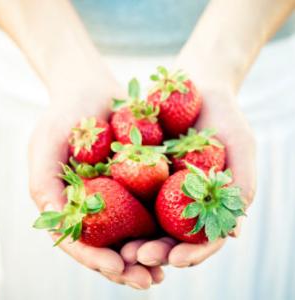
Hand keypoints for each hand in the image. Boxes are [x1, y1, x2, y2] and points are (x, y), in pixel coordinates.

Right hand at [28, 79, 163, 288]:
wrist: (92, 88)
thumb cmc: (64, 115)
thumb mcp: (47, 145)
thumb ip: (44, 185)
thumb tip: (55, 224)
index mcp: (71, 205)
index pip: (81, 243)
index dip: (96, 259)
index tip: (117, 268)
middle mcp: (95, 204)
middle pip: (110, 244)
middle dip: (129, 266)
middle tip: (151, 281)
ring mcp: (119, 194)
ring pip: (135, 231)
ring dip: (151, 252)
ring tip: (169, 268)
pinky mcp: (140, 179)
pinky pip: (154, 203)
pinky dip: (167, 221)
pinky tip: (182, 234)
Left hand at [120, 86, 255, 267]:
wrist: (197, 87)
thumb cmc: (224, 117)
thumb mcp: (240, 146)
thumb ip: (242, 184)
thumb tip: (235, 232)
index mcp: (206, 202)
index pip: (200, 239)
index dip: (190, 253)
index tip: (175, 258)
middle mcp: (181, 200)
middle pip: (168, 236)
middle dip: (155, 251)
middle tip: (138, 256)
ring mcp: (158, 187)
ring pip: (145, 221)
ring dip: (132, 237)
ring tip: (120, 247)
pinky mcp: (138, 170)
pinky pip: (126, 190)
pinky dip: (116, 204)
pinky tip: (103, 212)